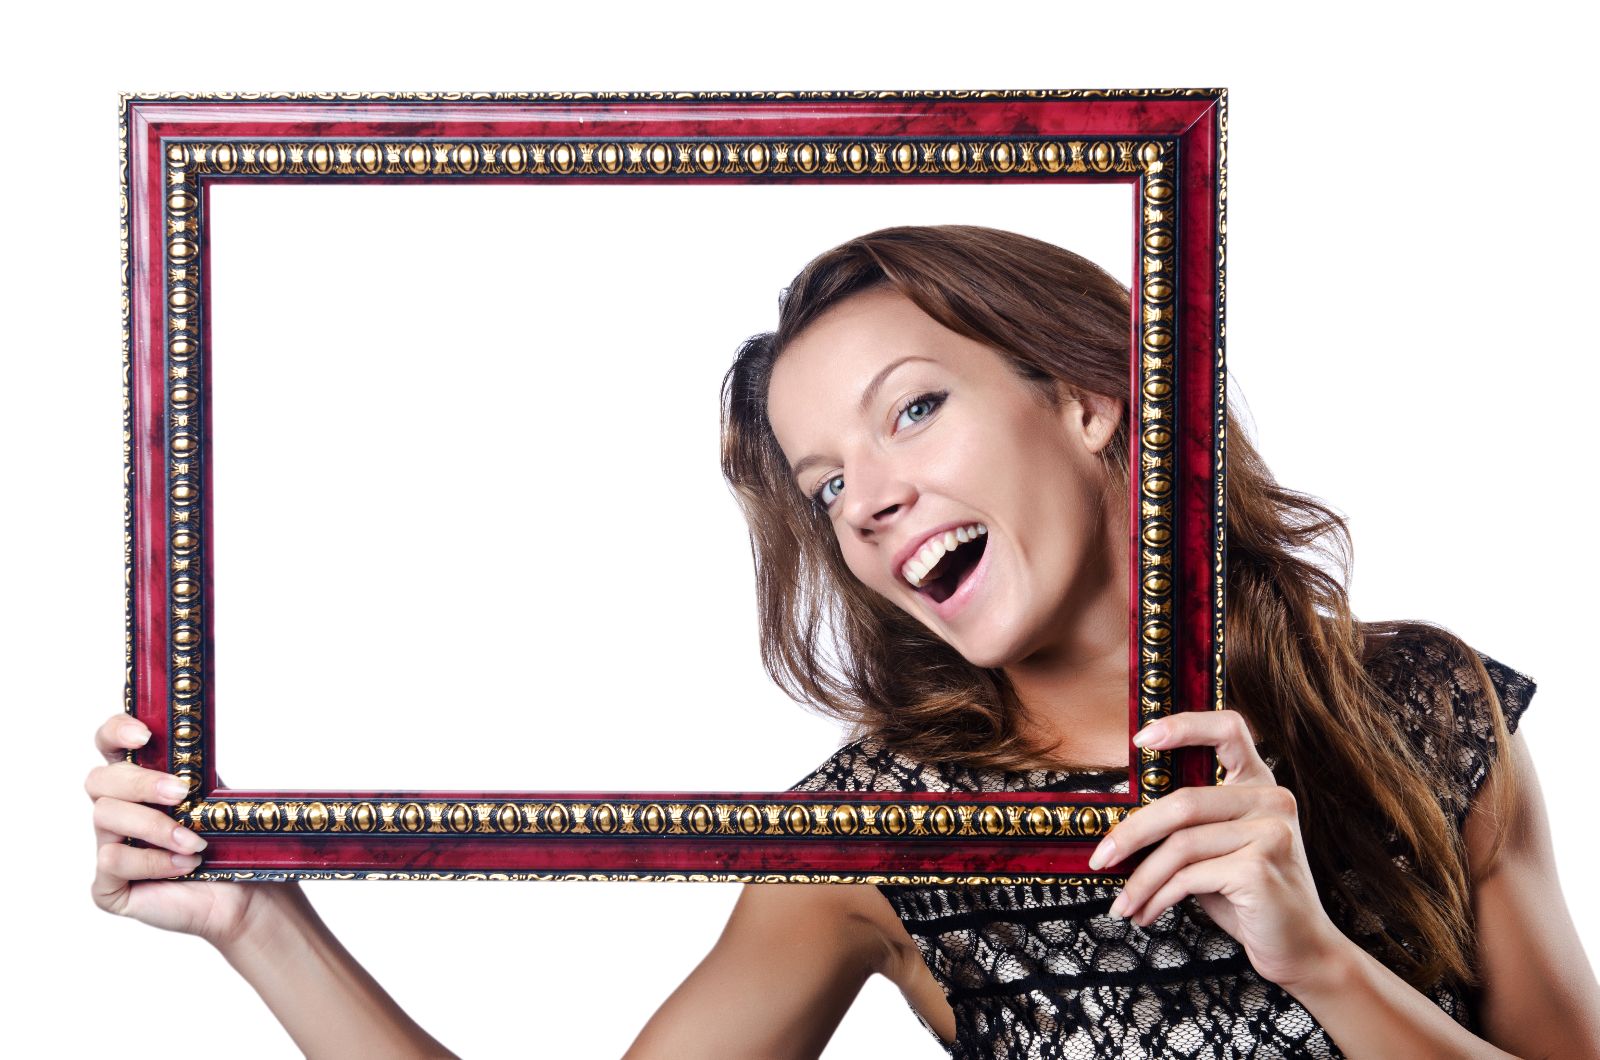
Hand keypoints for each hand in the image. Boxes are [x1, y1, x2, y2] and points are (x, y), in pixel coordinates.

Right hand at [87, 713, 287, 947]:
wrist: (244, 893)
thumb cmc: (227, 842)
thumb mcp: (213, 797)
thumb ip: (192, 768)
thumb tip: (188, 729)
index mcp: (139, 783)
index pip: (108, 744)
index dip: (116, 732)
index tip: (144, 734)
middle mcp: (117, 813)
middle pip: (99, 780)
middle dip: (141, 783)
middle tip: (181, 793)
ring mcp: (108, 848)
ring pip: (105, 818)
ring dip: (155, 827)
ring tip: (194, 841)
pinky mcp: (107, 886)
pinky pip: (111, 862)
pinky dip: (152, 861)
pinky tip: (183, 864)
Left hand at [1086, 709, 1347, 989]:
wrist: (1300, 949)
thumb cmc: (1248, 897)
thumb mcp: (1218, 850)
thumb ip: (1188, 825)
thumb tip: (1119, 824)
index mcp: (1260, 784)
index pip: (1227, 728)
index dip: (1183, 725)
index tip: (1141, 739)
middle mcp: (1272, 799)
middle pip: (1183, 802)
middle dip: (1131, 834)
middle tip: (1100, 859)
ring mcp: (1271, 832)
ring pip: (1180, 845)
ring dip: (1141, 879)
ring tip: (1123, 903)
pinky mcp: (1258, 868)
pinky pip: (1189, 877)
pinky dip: (1159, 897)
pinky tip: (1147, 914)